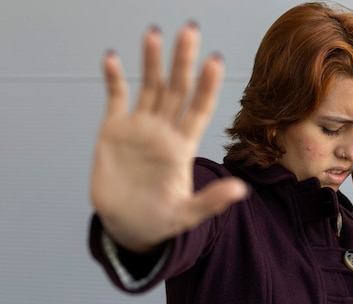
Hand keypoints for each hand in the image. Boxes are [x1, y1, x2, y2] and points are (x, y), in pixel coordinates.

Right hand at [90, 24, 247, 251]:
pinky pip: (115, 98)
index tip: (215, 62)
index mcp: (183, 146)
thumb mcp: (186, 215)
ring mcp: (139, 127)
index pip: (199, 109)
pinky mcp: (114, 129)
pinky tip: (111, 58)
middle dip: (183, 60)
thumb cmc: (159, 220)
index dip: (207, 87)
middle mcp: (164, 130)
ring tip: (154, 33)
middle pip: (177, 89)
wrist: (126, 225)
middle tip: (190, 30)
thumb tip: (241, 190)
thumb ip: (211, 202)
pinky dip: (113, 78)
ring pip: (148, 86)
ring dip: (151, 60)